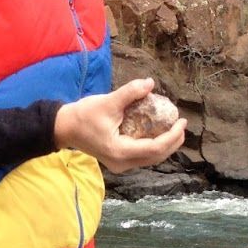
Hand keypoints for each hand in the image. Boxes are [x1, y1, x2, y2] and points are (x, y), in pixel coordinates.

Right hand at [54, 78, 185, 171]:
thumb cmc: (83, 115)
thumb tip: (150, 82)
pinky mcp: (118, 160)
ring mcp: (120, 164)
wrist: (64, 127)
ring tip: (175, 129)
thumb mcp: (108, 102)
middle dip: (173, 142)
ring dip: (165, 145)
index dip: (172, 135)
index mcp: (120, 152)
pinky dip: (154, 146)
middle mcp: (122, 163)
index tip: (181, 121)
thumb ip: (130, 93)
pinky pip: (142, 156)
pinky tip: (159, 132)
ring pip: (150, 159)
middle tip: (182, 125)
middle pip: (156, 157)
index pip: (155, 147)